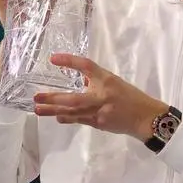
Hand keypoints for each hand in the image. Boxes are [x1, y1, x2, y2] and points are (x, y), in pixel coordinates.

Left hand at [34, 54, 165, 142]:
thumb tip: (80, 83)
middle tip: (36, 96)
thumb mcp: (114, 82)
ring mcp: (99, 112)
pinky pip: (79, 120)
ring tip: (37, 109)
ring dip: (53, 110)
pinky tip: (56, 117)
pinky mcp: (99, 123)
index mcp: (107, 80)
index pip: (86, 66)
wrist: (146, 118)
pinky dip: (67, 118)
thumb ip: (96, 82)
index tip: (53, 59)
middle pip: (73, 98)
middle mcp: (102, 96)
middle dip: (53, 98)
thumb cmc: (131, 97)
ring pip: (72, 112)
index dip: (70, 61)